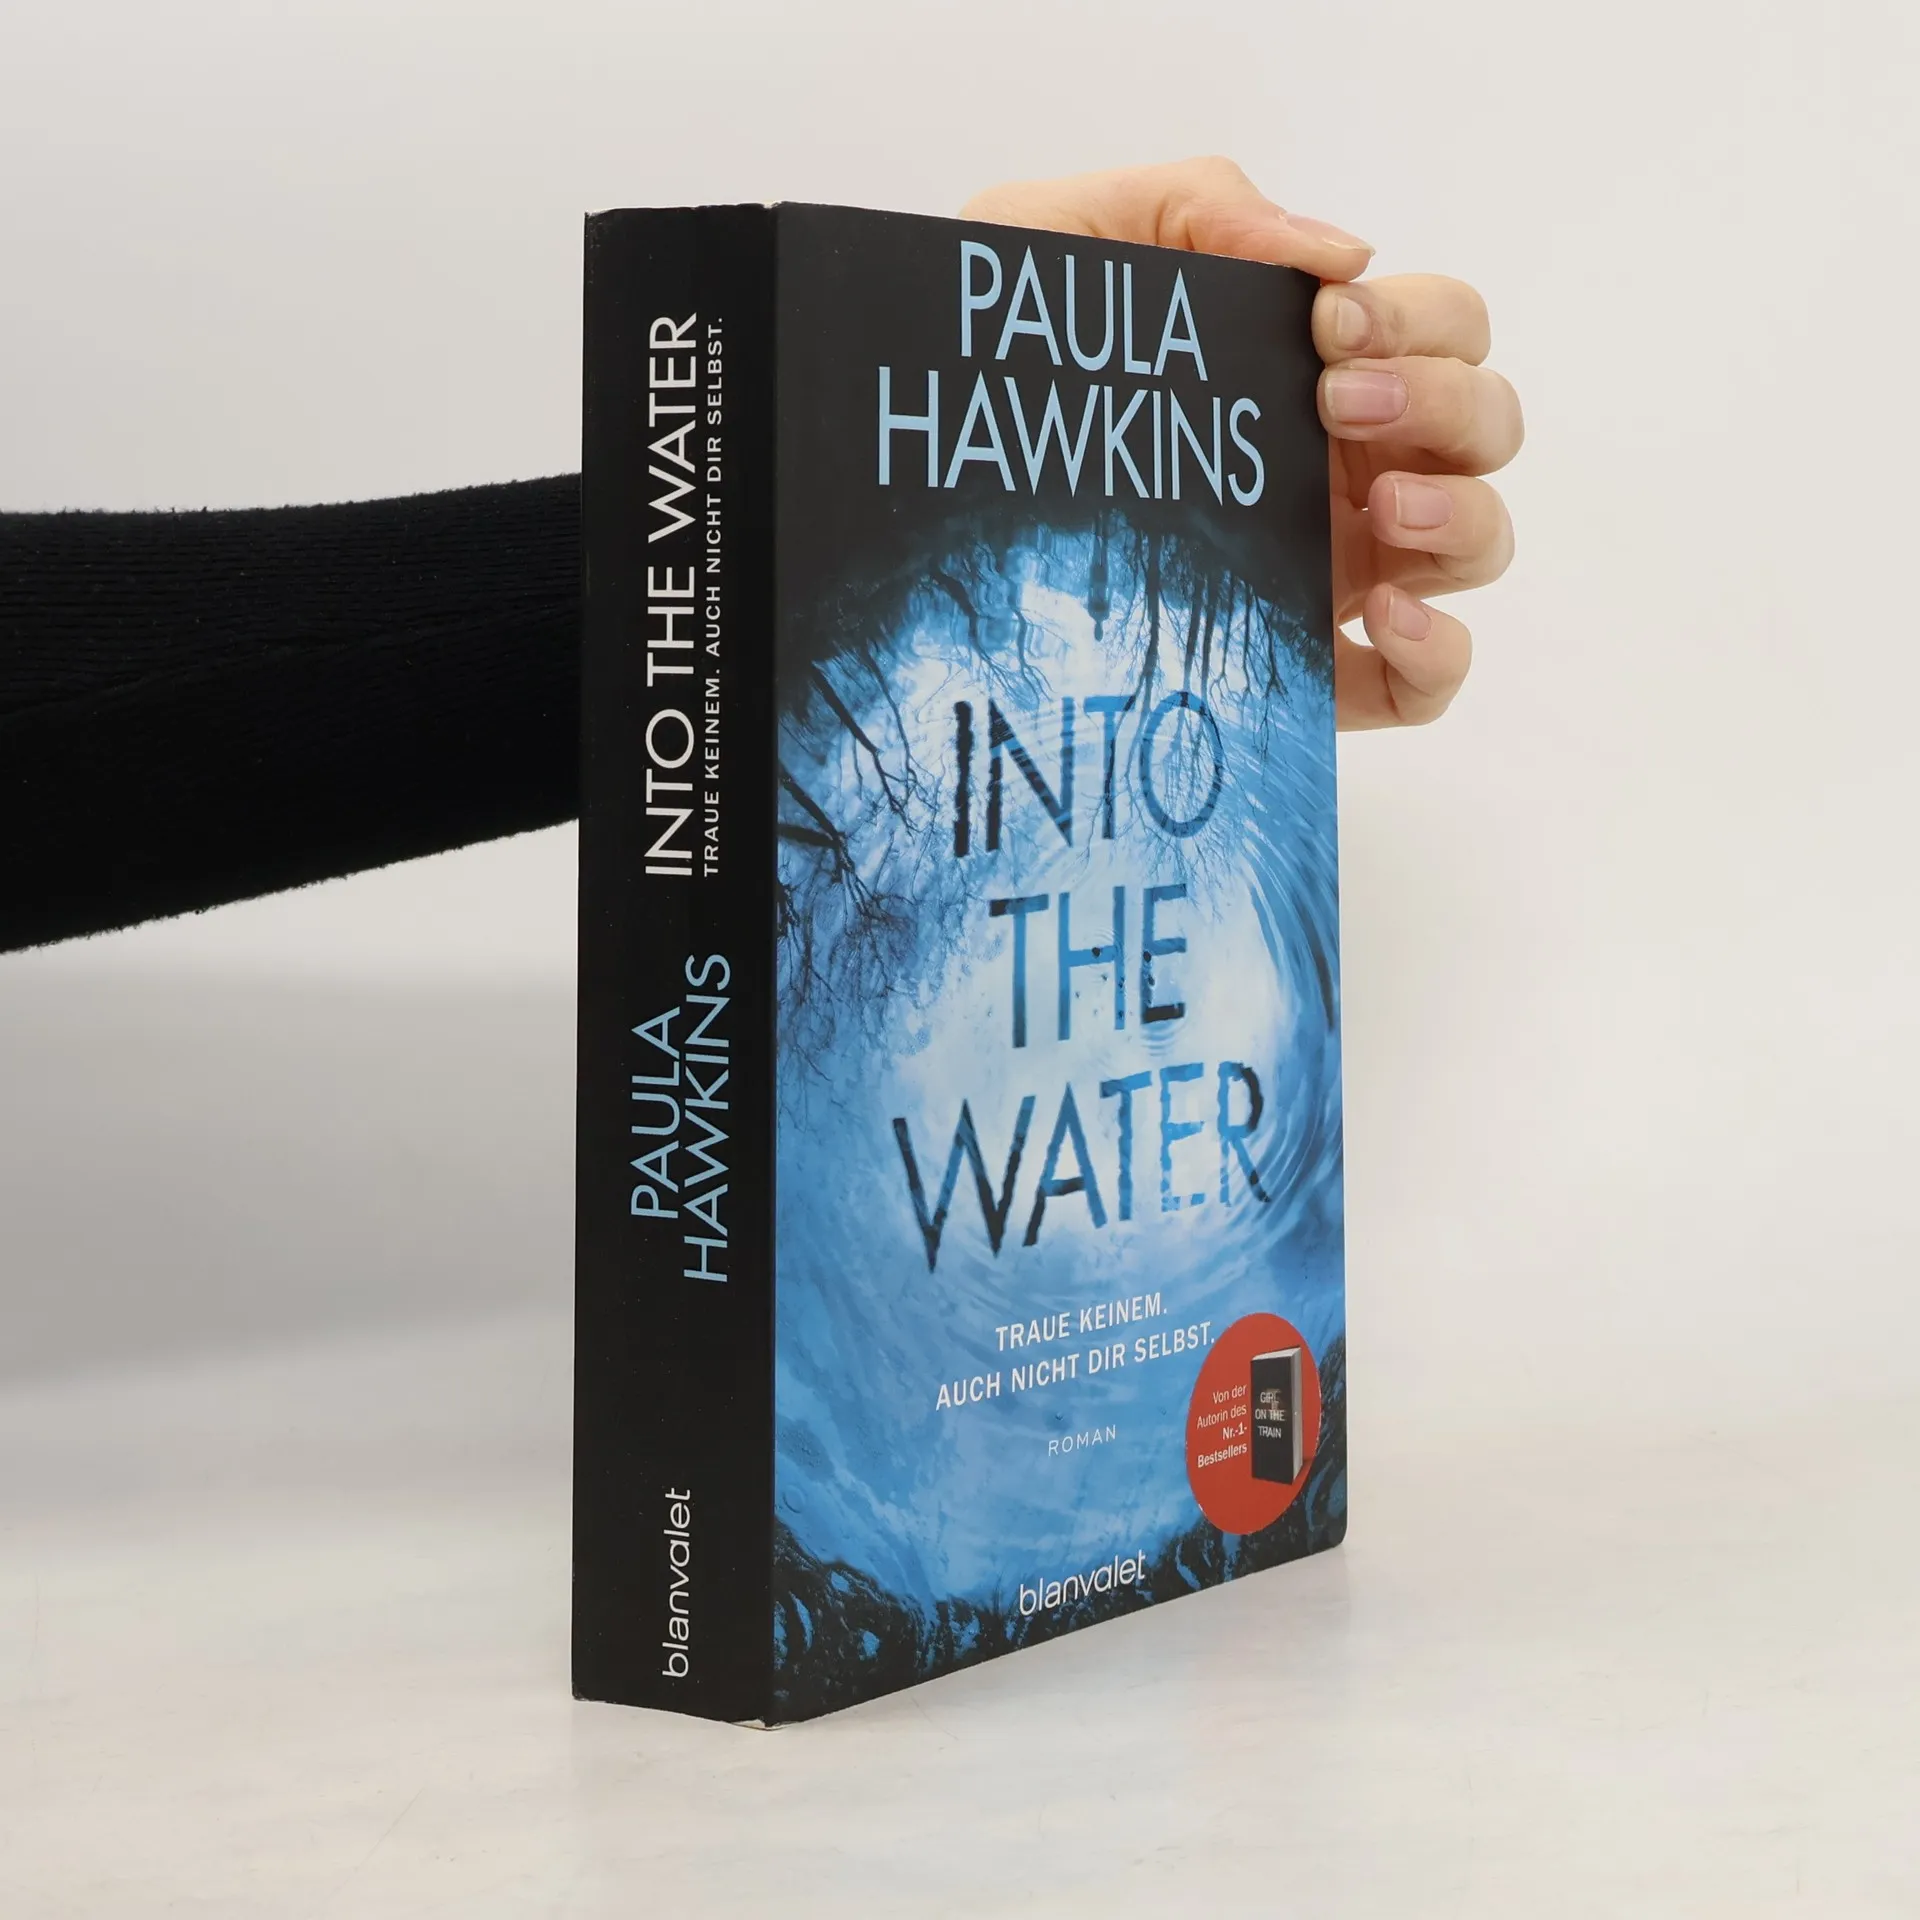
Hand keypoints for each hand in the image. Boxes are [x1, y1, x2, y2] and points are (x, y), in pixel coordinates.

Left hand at [963, 158, 1520, 728]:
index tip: (1329, 327)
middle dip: (1444, 402)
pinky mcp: (1304, 672)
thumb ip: (1205, 205)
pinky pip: (1422, 685)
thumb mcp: (1078, 233)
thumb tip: (1344, 256)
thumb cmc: (993, 354)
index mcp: (1307, 371)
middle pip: (1485, 427)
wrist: (913, 463)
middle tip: (1340, 405)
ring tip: (1382, 506)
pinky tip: (1385, 617)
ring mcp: (1330, 571)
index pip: (1444, 328)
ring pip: (1477, 544)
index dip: (1422, 320)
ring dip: (1464, 515)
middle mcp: (1339, 468)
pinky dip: (1441, 652)